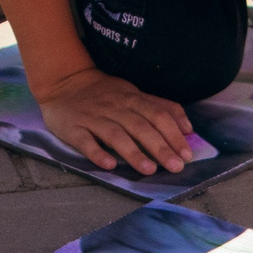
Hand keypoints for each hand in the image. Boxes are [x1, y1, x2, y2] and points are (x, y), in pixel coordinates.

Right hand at [35, 67, 196, 174]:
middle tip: (176, 167)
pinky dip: (97, 153)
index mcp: (132, 99)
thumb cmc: (104, 92)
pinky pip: (86, 141)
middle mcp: (115, 108)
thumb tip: (188, 128)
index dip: (174, 135)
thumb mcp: (134, 93)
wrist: (64, 82)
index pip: (158, 116)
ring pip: (116, 136)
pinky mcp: (74, 128)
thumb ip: (161, 107)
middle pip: (141, 127)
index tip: (187, 155)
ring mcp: (94, 118)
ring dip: (134, 153)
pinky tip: (109, 165)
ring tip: (149, 170)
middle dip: (160, 148)